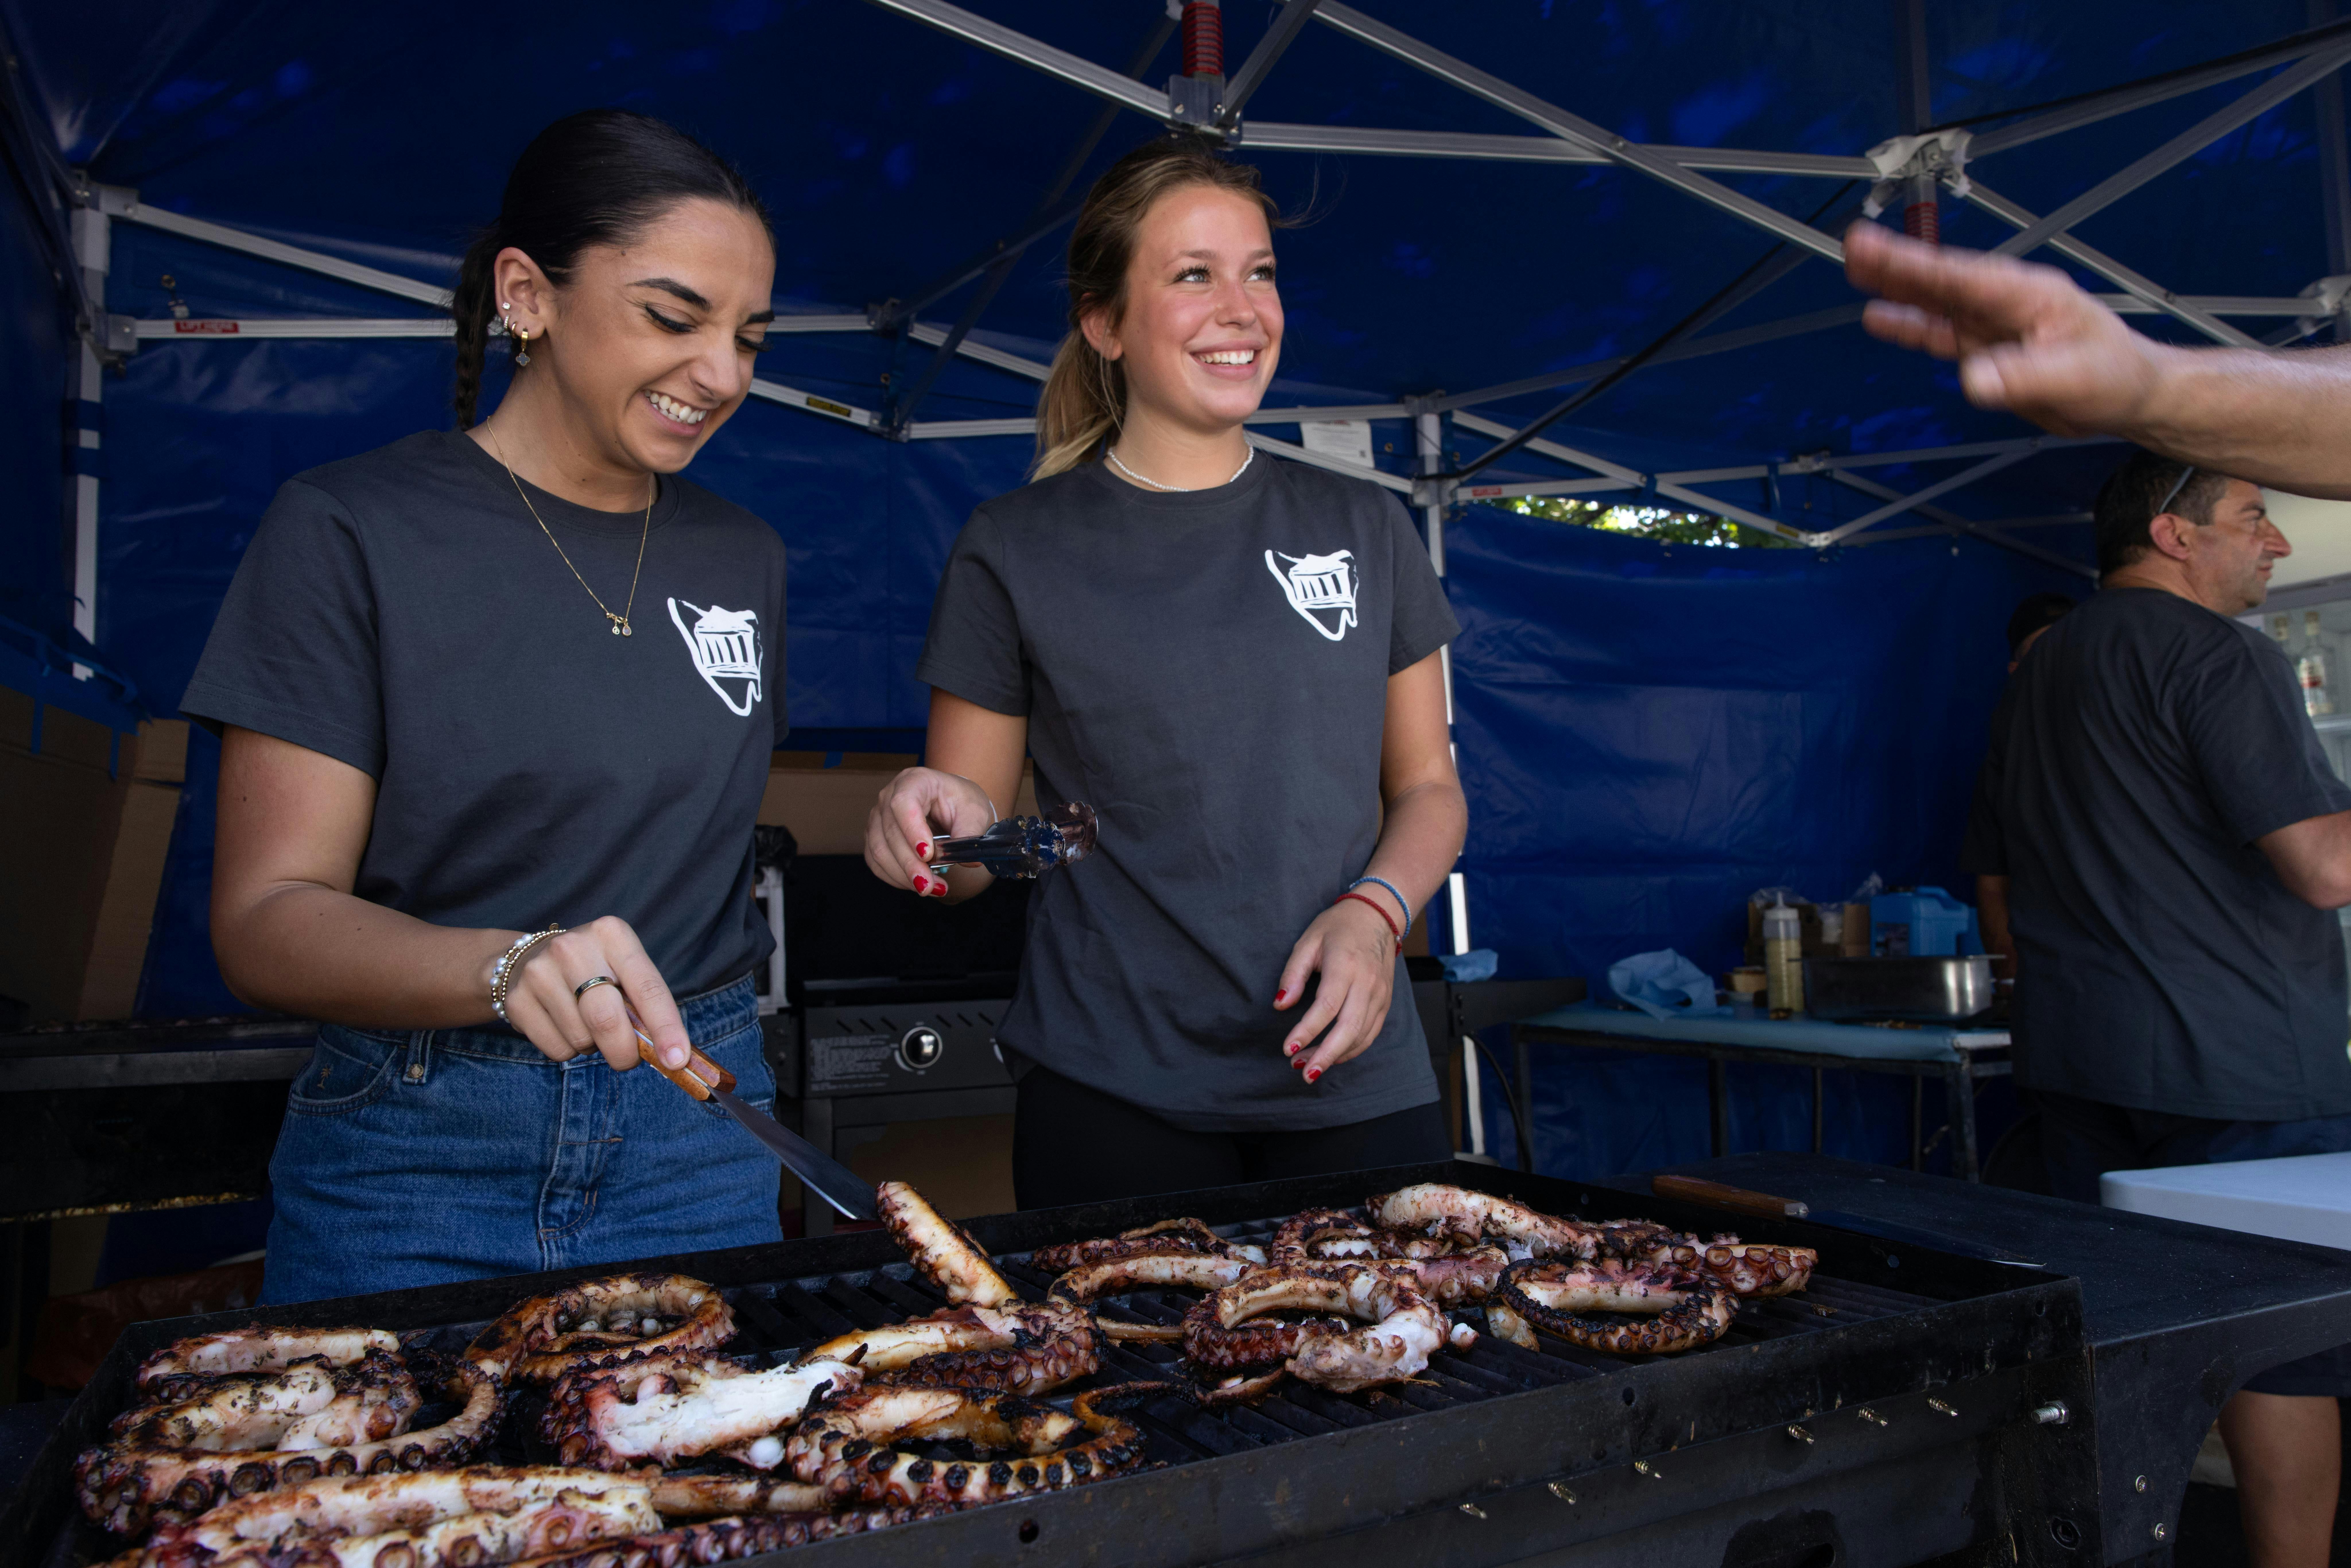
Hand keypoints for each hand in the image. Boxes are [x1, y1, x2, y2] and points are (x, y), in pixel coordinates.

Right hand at [498, 915, 689, 1071]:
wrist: (526, 958)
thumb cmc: (593, 970)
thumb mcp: (623, 969)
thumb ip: (645, 1004)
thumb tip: (671, 1054)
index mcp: (612, 935)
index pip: (647, 987)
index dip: (665, 1027)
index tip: (677, 1059)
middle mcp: (574, 948)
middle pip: (607, 1019)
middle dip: (625, 1052)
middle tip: (628, 1060)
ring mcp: (540, 972)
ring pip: (581, 1039)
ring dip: (593, 1047)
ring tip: (587, 1024)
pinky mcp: (517, 999)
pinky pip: (556, 1049)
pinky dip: (569, 1051)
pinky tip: (564, 1026)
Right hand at [865, 766, 997, 898]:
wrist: (951, 802)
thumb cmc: (960, 802)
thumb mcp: (974, 811)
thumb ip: (971, 832)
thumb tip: (968, 860)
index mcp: (915, 781)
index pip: (903, 803)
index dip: (912, 830)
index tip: (927, 855)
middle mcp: (889, 796)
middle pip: (890, 832)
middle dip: (910, 864)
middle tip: (930, 886)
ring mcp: (878, 817)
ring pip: (879, 850)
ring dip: (903, 875)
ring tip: (930, 889)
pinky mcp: (875, 837)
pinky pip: (876, 861)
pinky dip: (895, 877)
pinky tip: (916, 884)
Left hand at [1273, 899, 1399, 1082]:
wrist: (1377, 916)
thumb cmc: (1338, 927)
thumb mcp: (1308, 941)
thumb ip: (1293, 974)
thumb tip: (1280, 1004)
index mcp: (1346, 965)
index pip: (1327, 1006)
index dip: (1307, 1030)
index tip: (1288, 1048)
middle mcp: (1367, 983)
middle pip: (1349, 1028)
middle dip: (1325, 1055)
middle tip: (1303, 1073)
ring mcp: (1380, 994)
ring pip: (1361, 1035)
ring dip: (1336, 1056)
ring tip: (1309, 1067)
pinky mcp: (1385, 1002)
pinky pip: (1370, 1033)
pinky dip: (1351, 1049)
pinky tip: (1331, 1056)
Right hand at [1844, 221, 2167, 436]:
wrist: (2128, 395)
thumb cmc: (2115, 377)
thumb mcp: (2077, 377)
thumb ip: (2024, 375)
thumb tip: (1971, 378)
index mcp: (2028, 295)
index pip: (1962, 276)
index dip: (1916, 263)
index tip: (1878, 247)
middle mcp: (2004, 303)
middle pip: (1943, 279)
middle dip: (1899, 263)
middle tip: (1856, 245)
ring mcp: (1992, 324)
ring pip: (1936, 301)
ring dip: (1898, 287)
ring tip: (1856, 270)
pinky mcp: (1985, 349)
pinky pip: (1940, 333)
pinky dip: (1911, 324)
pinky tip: (1881, 316)